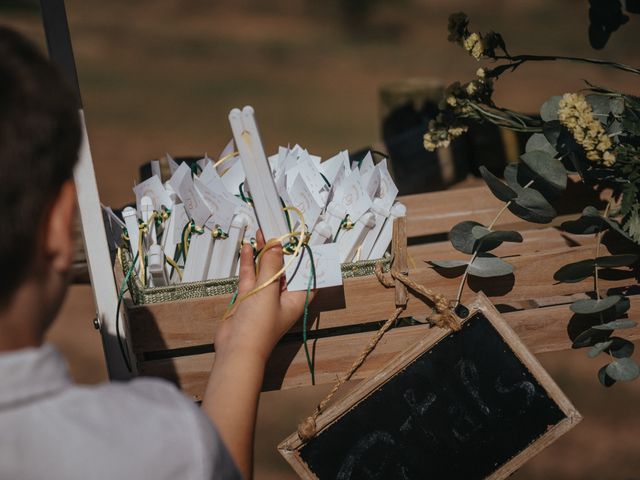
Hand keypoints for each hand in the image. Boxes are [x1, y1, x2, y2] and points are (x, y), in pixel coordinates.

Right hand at [214, 230, 314, 364]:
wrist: (237, 348)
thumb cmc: (259, 327)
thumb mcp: (269, 291)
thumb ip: (271, 266)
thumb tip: (277, 245)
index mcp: (297, 298)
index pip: (308, 275)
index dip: (309, 259)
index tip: (307, 242)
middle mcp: (283, 297)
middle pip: (286, 269)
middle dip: (282, 251)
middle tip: (278, 231)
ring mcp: (265, 297)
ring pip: (266, 270)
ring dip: (264, 254)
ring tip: (262, 234)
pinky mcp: (249, 297)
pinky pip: (251, 276)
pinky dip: (250, 262)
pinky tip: (248, 248)